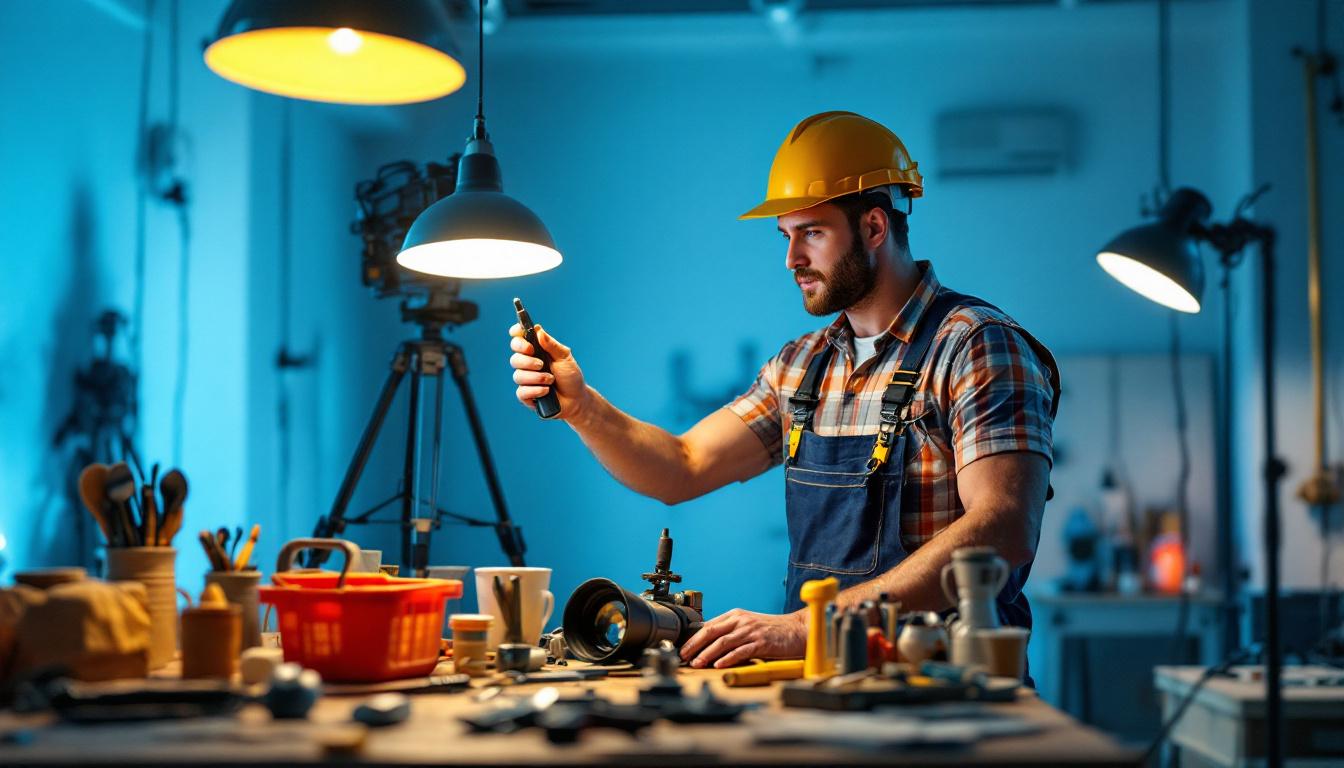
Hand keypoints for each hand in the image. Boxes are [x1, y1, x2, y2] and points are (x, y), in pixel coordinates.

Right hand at [509, 323, 588, 419]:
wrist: (576, 400)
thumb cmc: (571, 377)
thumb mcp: (565, 358)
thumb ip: (552, 345)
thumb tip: (538, 330)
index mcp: (536, 351)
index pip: (519, 339)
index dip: (517, 334)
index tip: (523, 336)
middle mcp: (528, 364)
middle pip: (514, 358)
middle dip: (527, 361)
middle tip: (541, 364)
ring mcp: (526, 380)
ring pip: (518, 376)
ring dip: (536, 378)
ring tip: (551, 380)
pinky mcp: (526, 396)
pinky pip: (521, 392)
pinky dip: (535, 390)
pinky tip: (546, 391)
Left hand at [679, 608, 805, 668]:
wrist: (798, 630)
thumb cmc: (772, 631)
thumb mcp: (748, 626)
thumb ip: (730, 632)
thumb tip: (707, 645)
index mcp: (736, 615)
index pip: (709, 625)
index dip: (694, 637)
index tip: (682, 648)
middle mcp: (741, 621)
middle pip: (712, 631)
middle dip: (695, 644)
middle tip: (683, 656)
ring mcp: (751, 631)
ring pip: (723, 641)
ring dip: (707, 653)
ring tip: (697, 663)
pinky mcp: (762, 642)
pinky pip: (741, 651)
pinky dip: (728, 658)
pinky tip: (719, 665)